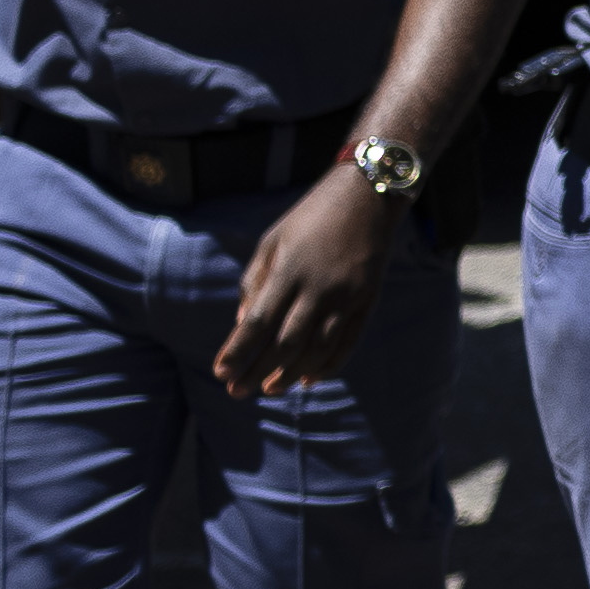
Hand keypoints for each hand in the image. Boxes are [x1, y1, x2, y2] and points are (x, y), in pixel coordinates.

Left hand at [211, 163, 389, 396]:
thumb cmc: (311, 216)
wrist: (369, 196)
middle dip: (257, 371)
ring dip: (290, 373)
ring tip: (270, 390)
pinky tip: (309, 378)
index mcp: (289, 270)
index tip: (220, 373)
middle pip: (285, 343)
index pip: (258, 322)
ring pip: (317, 348)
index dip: (237, 351)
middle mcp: (319, 288)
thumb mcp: (273, 241)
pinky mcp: (369, 299)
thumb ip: (255, 282)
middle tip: (237, 392)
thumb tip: (243, 323)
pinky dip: (328, 365)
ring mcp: (347, 296)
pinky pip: (348, 341)